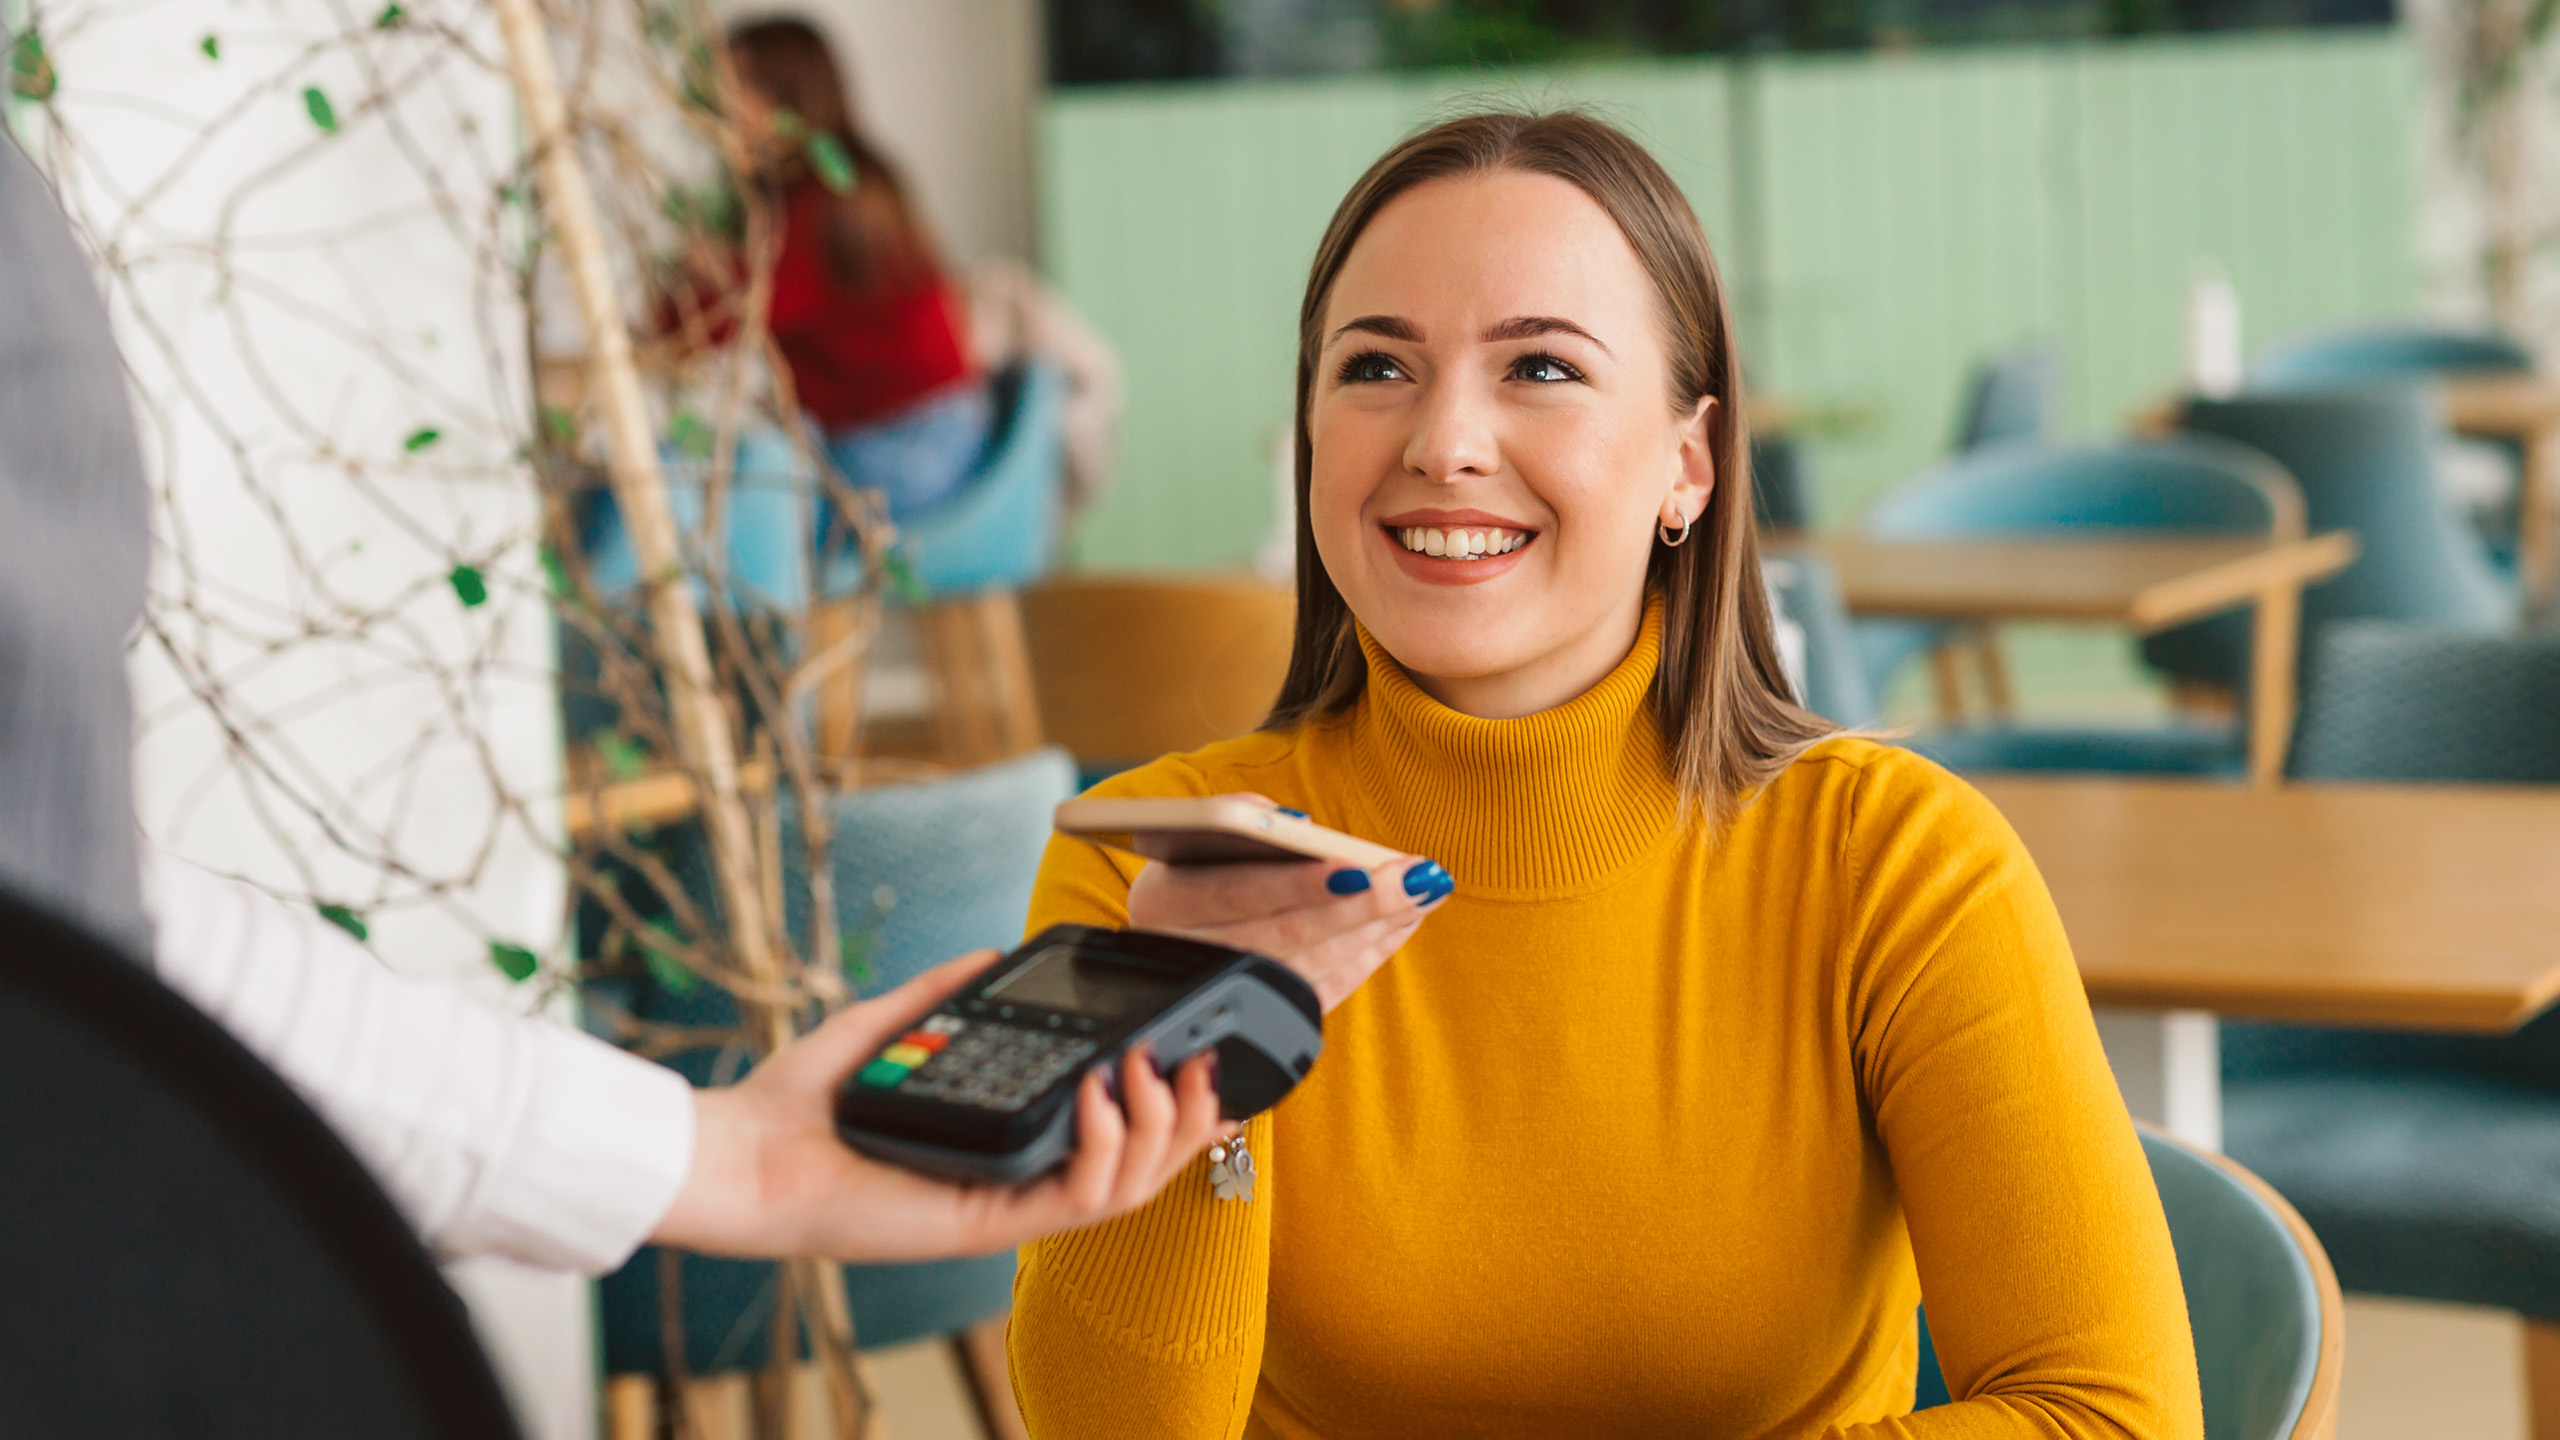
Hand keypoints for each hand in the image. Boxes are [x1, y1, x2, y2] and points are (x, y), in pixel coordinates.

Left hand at [652, 949, 1229, 1262]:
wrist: (746, 1152)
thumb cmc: (802, 1102)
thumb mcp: (888, 1028)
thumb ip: (941, 994)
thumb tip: (988, 953)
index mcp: (1004, 1140)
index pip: (1112, 1135)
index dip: (1172, 1109)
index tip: (1205, 1061)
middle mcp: (1016, 1177)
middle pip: (1141, 1166)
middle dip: (1189, 1119)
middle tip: (1205, 1064)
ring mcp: (1007, 1203)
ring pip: (1126, 1188)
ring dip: (1157, 1128)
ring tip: (1150, 1067)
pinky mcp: (986, 1221)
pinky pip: (1074, 1197)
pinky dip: (1101, 1145)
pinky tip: (1097, 1090)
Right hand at [1124, 806, 1452, 1011]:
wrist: (1169, 940)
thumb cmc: (1189, 871)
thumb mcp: (1190, 838)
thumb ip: (1237, 820)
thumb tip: (1295, 822)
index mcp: (1162, 902)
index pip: (1235, 892)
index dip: (1299, 882)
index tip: (1358, 867)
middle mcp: (1189, 955)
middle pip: (1286, 933)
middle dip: (1361, 905)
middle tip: (1418, 879)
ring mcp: (1226, 993)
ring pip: (1312, 967)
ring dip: (1375, 930)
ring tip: (1422, 893)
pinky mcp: (1260, 1018)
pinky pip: (1322, 992)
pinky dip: (1365, 960)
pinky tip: (1398, 927)